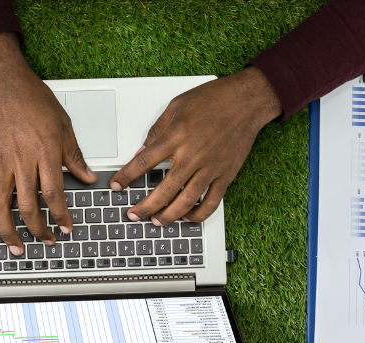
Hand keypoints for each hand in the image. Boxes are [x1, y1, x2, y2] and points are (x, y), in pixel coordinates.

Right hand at [0, 32, 94, 255]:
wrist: (4, 85)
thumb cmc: (33, 100)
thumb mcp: (63, 126)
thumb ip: (74, 156)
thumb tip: (88, 177)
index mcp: (45, 152)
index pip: (53, 193)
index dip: (60, 215)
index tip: (66, 228)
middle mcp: (22, 161)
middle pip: (28, 205)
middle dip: (38, 229)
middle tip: (46, 240)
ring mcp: (2, 164)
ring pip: (3, 206)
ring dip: (9, 231)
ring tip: (16, 247)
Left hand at [114, 67, 281, 225]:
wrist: (248, 100)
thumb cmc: (214, 99)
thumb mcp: (177, 106)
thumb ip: (158, 130)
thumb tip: (143, 150)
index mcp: (177, 136)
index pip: (144, 162)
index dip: (127, 176)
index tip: (116, 186)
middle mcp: (193, 154)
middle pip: (163, 189)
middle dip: (144, 206)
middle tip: (133, 215)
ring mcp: (211, 167)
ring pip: (186, 201)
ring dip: (169, 216)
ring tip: (156, 222)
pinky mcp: (226, 174)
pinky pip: (212, 202)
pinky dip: (198, 214)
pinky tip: (187, 217)